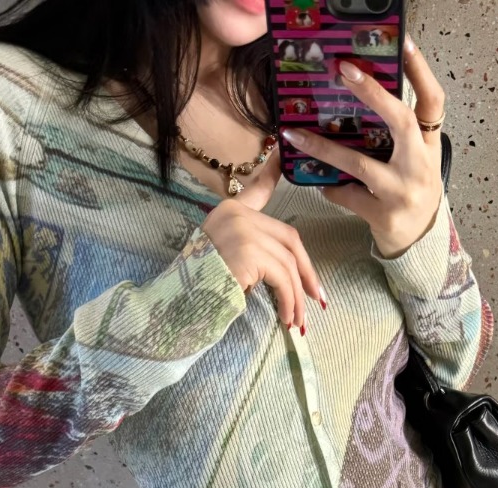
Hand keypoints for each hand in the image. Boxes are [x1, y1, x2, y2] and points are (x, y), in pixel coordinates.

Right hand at [202, 146, 324, 331]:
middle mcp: (237, 214)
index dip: (273, 175)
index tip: (282, 156)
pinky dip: (289, 300)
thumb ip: (250, 248)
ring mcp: (244, 230)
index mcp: (230, 210)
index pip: (258, 190)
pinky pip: (282, 278)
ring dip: (296, 296)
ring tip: (297, 320)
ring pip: (288, 263)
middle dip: (306, 272)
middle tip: (315, 297)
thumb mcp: (225, 257)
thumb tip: (285, 269)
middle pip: (288, 239)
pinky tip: (287, 317)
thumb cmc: (201, 284)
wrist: (181, 300)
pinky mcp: (249, 251)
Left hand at [279, 32, 444, 259]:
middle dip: (373, 94)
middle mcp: (420, 166)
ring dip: (324, 148)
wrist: (419, 243)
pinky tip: (318, 182)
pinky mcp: (383, 216)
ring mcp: (402, 192)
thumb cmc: (412, 192)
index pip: (433, 101)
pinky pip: (347, 195)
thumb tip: (362, 97)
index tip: (403, 42)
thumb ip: (401, 135)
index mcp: (429, 146)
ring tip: (294, 133)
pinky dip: (330, 188)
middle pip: (401, 121)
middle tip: (345, 72)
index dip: (421, 71)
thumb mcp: (417, 160)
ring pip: (360, 164)